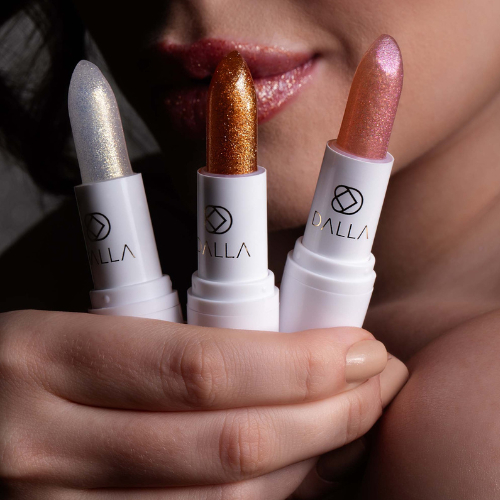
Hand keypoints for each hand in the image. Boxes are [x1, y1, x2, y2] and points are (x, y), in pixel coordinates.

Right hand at [1, 310, 393, 498]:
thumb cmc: (25, 368)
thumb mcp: (79, 334)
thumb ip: (169, 348)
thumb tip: (275, 347)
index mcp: (50, 359)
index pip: (199, 367)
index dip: (295, 364)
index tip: (356, 348)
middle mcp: (47, 446)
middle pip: (223, 444)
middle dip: (323, 415)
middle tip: (373, 383)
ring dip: (302, 467)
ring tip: (346, 425)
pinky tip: (291, 473)